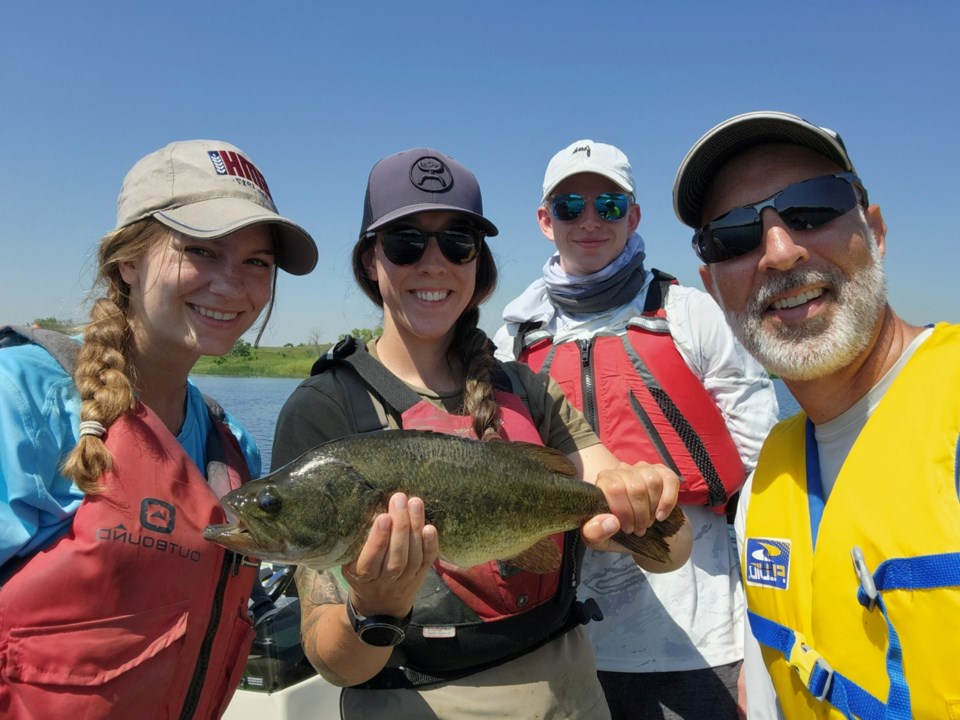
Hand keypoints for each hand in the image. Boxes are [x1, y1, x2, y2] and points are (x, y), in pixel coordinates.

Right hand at [341, 493, 438, 617]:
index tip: (383, 517)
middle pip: (395, 557)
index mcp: (362, 577)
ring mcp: (405, 580)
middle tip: (399, 499)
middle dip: (400, 526)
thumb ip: (357, 544)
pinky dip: (430, 545)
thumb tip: (366, 508)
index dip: (378, 540)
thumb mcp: (350, 564)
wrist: (380, 607)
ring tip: (414, 503)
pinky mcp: (420, 576)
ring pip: (412, 557)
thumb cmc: (362, 577)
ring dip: (415, 528)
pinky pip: (427, 562)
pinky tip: (430, 526)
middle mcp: (385, 581)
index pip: (370, 561)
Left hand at [582, 461, 680, 551]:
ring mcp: (642, 468)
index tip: (627, 529)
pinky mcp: (661, 471)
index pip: (614, 488)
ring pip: (652, 482)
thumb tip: (612, 522)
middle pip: (636, 487)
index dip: (623, 512)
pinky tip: (661, 515)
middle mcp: (621, 470)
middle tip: (639, 529)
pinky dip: (668, 501)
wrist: (636, 530)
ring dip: (653, 508)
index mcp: (603, 481)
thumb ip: (594, 532)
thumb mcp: (597, 538)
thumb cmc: (613, 532)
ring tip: (648, 522)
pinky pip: (670, 480)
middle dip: (640, 514)